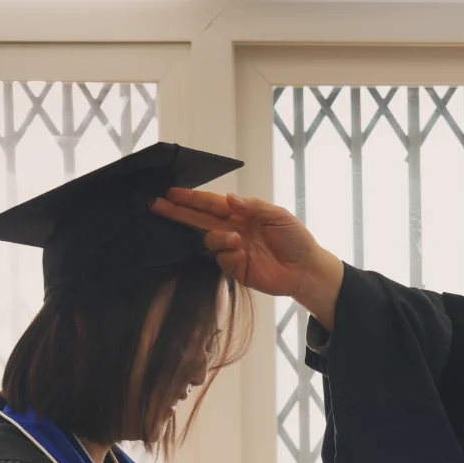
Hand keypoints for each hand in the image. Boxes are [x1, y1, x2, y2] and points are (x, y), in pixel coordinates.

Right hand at [151, 190, 344, 328]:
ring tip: (236, 240)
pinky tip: (243, 254)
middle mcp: (233, 230)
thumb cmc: (296, 239)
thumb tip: (229, 198)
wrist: (307, 269)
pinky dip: (229, 255)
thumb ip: (254, 207)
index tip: (171, 192)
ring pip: (210, 240)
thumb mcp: (278, 216)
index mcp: (241, 214)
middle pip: (200, 220)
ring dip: (218, 238)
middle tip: (157, 204)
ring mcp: (234, 250)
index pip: (211, 204)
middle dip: (179, 212)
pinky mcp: (237, 270)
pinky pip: (222, 261)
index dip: (192, 198)